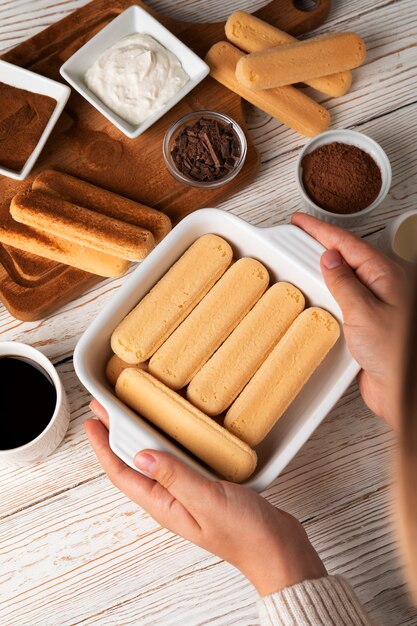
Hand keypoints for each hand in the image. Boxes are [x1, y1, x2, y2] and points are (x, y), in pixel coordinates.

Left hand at [85, 400, 325, 595]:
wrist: (277, 549)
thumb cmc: (246, 533)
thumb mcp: (206, 499)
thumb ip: (174, 476)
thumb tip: (141, 455)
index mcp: (164, 505)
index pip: (122, 473)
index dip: (103, 447)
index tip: (94, 420)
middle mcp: (170, 499)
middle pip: (133, 464)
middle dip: (115, 437)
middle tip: (106, 409)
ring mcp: (187, 494)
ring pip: (154, 461)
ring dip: (138, 437)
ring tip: (129, 415)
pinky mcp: (205, 488)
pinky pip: (176, 462)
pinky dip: (167, 443)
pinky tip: (173, 432)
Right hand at [292, 212, 408, 429]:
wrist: (405, 390)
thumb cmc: (397, 354)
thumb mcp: (364, 312)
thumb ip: (345, 283)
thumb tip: (330, 260)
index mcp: (387, 275)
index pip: (348, 244)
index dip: (322, 231)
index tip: (301, 222)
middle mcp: (384, 287)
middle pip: (348, 257)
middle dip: (322, 243)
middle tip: (298, 234)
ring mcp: (377, 305)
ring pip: (346, 278)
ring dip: (323, 269)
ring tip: (302, 260)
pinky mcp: (369, 324)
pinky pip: (345, 300)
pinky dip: (328, 294)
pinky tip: (318, 294)